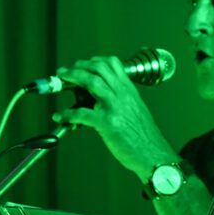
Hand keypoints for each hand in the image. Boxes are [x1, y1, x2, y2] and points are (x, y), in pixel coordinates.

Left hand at [53, 56, 176, 179]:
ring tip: (60, 82)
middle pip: (98, 68)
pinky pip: (82, 113)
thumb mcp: (136, 109)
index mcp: (129, 90)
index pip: (112, 63)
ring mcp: (115, 107)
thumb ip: (121, 99)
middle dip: (78, 67)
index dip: (93, 61)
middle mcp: (123, 95)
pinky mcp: (108, 123)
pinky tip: (61, 116)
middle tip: (65, 72)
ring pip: (91, 82)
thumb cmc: (144, 136)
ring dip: (71, 79)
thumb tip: (100, 98)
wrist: (153, 154)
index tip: (81, 65)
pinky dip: (67, 114)